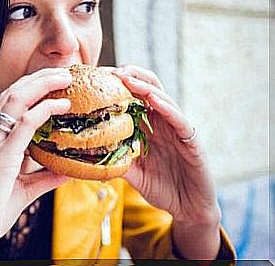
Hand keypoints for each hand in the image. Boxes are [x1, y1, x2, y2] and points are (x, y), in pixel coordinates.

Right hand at [0, 67, 71, 260]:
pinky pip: (22, 125)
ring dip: (43, 85)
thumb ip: (44, 176)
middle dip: (40, 77)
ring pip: (16, 100)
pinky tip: (61, 107)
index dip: (33, 86)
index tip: (57, 81)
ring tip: (67, 78)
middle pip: (13, 92)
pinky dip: (43, 111)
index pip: (10, 101)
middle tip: (66, 71)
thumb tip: (70, 169)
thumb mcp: (22, 189)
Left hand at [108, 65, 220, 224]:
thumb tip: (88, 156)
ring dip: (144, 86)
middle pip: (149, 89)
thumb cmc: (162, 188)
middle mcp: (163, 123)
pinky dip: (167, 108)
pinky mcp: (191, 140)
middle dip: (130, 76)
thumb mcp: (133, 173)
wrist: (189, 208)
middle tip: (110, 71)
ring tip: (127, 77)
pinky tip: (153, 99)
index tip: (97, 78)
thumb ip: (117, 161)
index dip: (118, 86)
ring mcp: (178, 129)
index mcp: (149, 127)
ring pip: (163, 99)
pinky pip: (179, 120)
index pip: (134, 98)